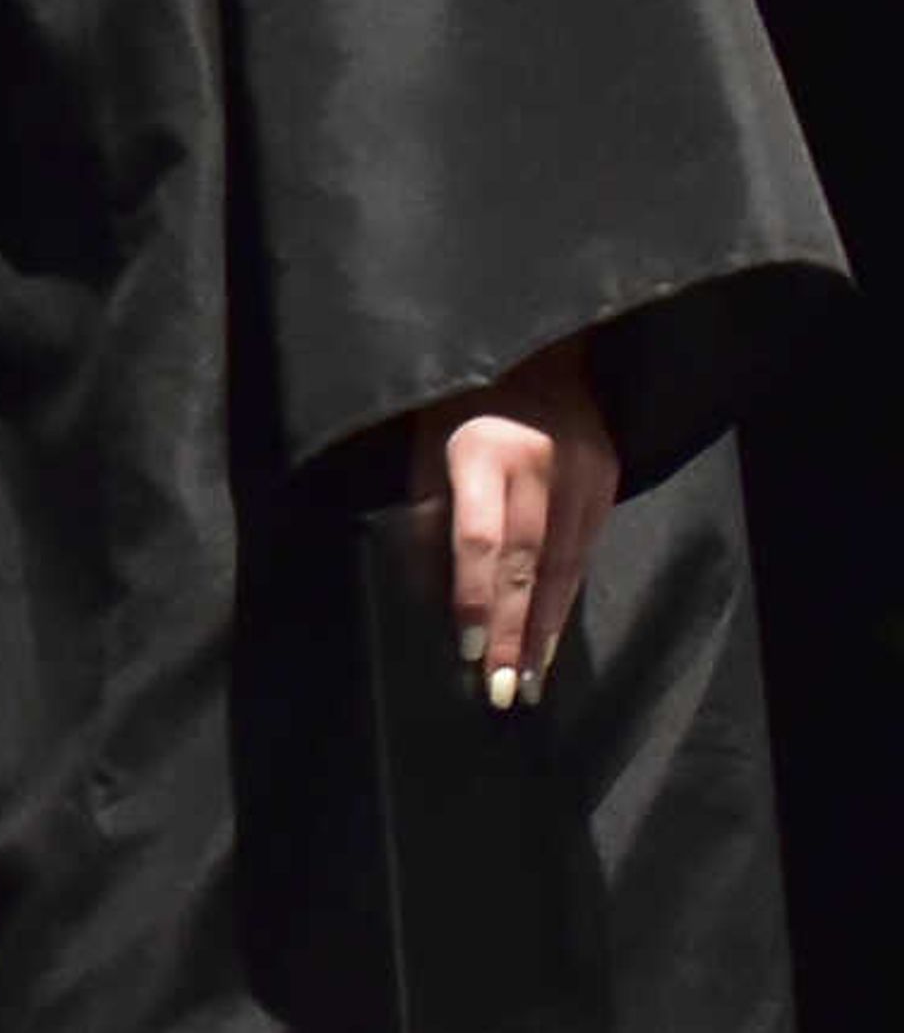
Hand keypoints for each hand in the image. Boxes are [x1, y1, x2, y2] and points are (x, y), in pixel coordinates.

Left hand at [412, 333, 617, 710]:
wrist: (536, 342)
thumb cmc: (458, 393)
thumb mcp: (423, 438)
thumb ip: (430, 507)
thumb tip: (434, 584)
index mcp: (483, 447)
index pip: (481, 539)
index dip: (474, 597)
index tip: (468, 649)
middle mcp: (540, 463)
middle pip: (526, 561)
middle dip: (514, 629)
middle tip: (504, 690)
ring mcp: (583, 471)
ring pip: (564, 564)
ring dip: (547, 626)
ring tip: (532, 680)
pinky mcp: (609, 477)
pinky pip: (585, 550)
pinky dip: (567, 595)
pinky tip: (554, 634)